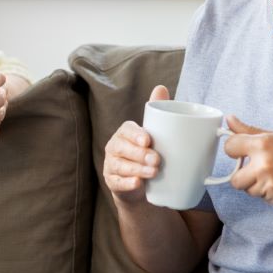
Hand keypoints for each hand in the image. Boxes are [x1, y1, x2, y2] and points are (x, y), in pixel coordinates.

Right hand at [103, 85, 167, 204]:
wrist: (144, 185)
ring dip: (136, 169)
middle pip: (123, 148)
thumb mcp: (155, 133)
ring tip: (153, 173)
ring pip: (120, 166)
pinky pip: (116, 182)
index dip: (136, 134)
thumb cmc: (149, 152)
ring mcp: (112, 165)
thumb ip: (158, 111)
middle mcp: (115, 147)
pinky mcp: (112, 182)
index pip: (126, 130)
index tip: (148, 139)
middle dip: (139, 154)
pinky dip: (127, 183)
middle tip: (157, 159)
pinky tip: (137, 183)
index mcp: (125, 133)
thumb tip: (161, 87)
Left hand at [221, 115, 272, 205]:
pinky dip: (268, 191)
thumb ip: (249, 130)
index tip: (240, 149)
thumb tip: (229, 120)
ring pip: (248, 190)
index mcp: (262, 145)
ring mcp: (270, 185)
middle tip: (256, 167)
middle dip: (242, 174)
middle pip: (234, 179)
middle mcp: (263, 166)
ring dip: (255, 184)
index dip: (234, 148)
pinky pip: (262, 197)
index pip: (229, 147)